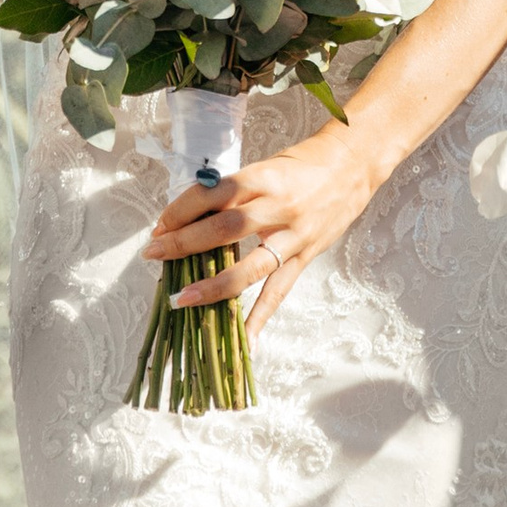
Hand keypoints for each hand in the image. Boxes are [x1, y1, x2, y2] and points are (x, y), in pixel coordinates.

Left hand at [146, 119, 380, 331]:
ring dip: (213, 286)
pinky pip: (279, 291)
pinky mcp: (306, 256)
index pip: (213, 194)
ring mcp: (294, 235)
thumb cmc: (302, 165)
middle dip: (184, 244)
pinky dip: (260, 317)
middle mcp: (278, 206)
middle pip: (224, 229)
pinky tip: (244, 340)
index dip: (181, 210)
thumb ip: (232, 193)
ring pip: (250, 266)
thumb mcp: (264, 168)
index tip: (158, 225)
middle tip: (153, 254)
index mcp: (262, 178)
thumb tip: (190, 219)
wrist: (353, 166)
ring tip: (183, 299)